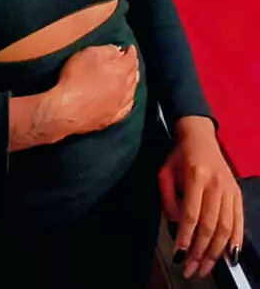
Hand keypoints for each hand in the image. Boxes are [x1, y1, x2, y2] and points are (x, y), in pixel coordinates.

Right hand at [52, 44, 139, 135]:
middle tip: (132, 61)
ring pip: (131, 92)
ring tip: (133, 77)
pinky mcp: (111, 119)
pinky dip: (129, 100)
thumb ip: (106, 51)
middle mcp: (123, 90)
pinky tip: (128, 99)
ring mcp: (118, 106)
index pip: (130, 59)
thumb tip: (118, 51)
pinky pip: (126, 108)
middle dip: (133, 67)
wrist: (65, 111)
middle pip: (133, 76)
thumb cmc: (75, 79)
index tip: (130, 48)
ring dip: (133, 83)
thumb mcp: (88, 55)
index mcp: (119, 72)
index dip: (131, 52)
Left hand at [159, 117, 243, 278]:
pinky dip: (235, 241)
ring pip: (226, 227)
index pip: (191, 214)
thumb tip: (177, 224)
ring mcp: (230, 189)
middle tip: (190, 269)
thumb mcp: (164, 172)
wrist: (200, 136)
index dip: (185, 237)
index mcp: (196, 176)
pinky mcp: (238, 193)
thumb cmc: (179, 156)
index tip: (178, 256)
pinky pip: (239, 221)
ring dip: (215, 252)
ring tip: (205, 268)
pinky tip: (229, 257)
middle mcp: (216, 184)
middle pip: (210, 225)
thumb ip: (168, 199)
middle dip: (199, 251)